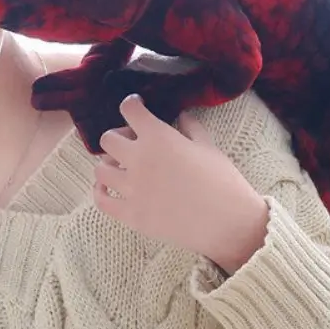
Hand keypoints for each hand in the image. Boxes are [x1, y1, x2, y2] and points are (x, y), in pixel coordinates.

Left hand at [94, 94, 268, 273]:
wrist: (229, 224)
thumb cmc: (223, 182)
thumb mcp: (209, 147)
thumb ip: (191, 128)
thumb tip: (181, 116)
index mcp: (159, 137)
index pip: (130, 110)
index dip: (132, 104)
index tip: (136, 106)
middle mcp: (139, 159)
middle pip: (108, 139)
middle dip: (118, 137)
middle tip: (131, 142)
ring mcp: (132, 189)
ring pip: (100, 169)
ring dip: (109, 164)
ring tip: (120, 167)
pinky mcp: (131, 215)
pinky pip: (101, 201)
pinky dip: (101, 192)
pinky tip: (108, 188)